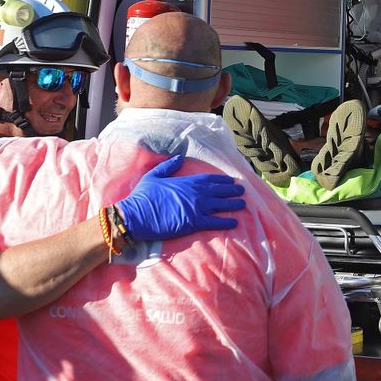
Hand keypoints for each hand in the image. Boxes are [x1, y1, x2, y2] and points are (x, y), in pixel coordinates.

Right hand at [115, 155, 245, 241]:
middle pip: (219, 191)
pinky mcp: (194, 223)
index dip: (222, 180)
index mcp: (187, 182)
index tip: (230, 181)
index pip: (209, 179)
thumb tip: (179, 158)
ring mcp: (196, 208)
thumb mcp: (154, 176)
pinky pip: (215, 222)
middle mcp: (195, 193)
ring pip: (221, 205)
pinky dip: (226, 222)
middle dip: (232, 191)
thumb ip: (168, 167)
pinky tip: (235, 222)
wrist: (137, 215)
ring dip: (233, 204)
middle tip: (242, 191)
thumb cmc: (143, 196)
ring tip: (243, 204)